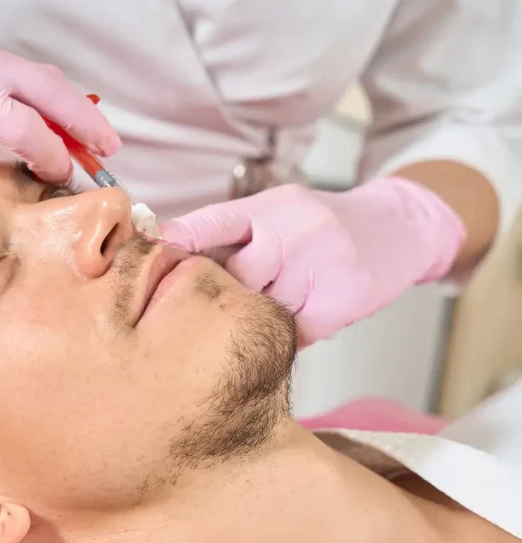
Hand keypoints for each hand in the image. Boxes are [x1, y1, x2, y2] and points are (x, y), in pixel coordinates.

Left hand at [161, 179, 465, 344]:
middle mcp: (293, 231)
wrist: (396, 227)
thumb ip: (232, 234)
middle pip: (234, 278)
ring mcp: (319, 265)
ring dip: (258, 317)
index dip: (178, 241)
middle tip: (227, 303)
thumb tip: (172, 256)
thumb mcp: (277, 213)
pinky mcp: (339, 301)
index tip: (148, 256)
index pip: (214, 222)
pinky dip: (289, 332)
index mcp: (271, 207)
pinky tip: (303, 313)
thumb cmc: (322, 226)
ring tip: (273, 305)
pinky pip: (292, 333)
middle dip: (227, 295)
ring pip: (263, 310)